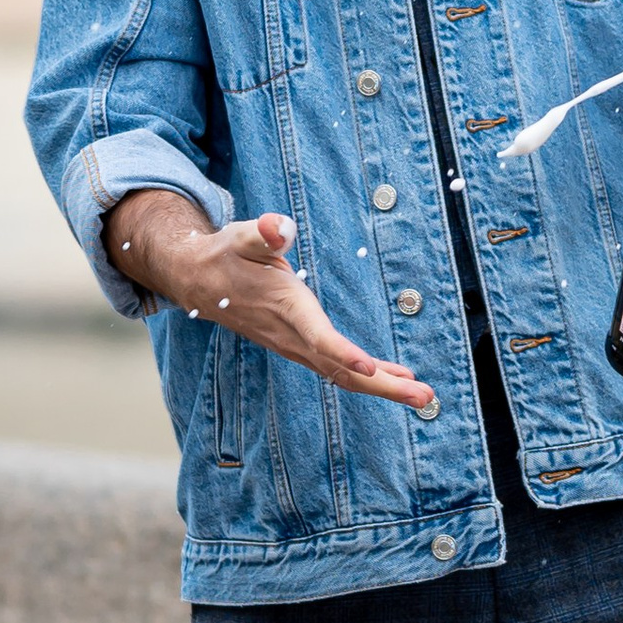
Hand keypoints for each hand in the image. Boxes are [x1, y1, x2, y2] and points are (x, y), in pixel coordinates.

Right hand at [104, 190, 436, 408]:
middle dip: (384, 387)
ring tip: (422, 395)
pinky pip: (337, 369)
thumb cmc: (226, 254)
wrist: (198, 282)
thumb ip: (263, 232)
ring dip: (383, 387)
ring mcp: (297, 346)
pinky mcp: (300, 346)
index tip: (370, 367)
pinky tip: (394, 377)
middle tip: (424, 397)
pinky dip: (368, 377)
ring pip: (343, 376)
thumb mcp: (242, 235)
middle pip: (341, 371)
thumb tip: (277, 225)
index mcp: (286, 308)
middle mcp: (294, 336)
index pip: (317, 338)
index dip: (343, 353)